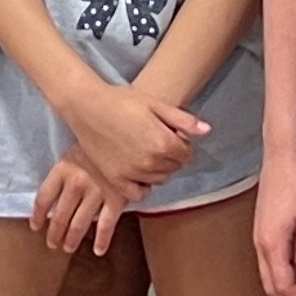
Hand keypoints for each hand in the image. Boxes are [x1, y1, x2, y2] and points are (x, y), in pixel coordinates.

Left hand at [33, 151, 137, 255]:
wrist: (126, 136)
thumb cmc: (96, 146)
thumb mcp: (73, 154)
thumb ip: (62, 175)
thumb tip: (51, 201)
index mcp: (63, 169)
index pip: (43, 198)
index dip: (38, 215)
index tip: (35, 226)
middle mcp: (76, 183)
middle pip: (60, 216)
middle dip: (54, 234)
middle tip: (52, 244)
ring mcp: (97, 192)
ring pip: (79, 224)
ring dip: (72, 239)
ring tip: (68, 248)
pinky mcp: (116, 199)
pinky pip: (106, 225)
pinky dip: (102, 240)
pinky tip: (98, 250)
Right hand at [59, 69, 205, 193]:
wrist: (88, 107)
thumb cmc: (122, 101)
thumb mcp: (156, 104)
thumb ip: (184, 120)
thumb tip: (207, 131)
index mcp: (164, 143)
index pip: (187, 155)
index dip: (182, 144)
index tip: (172, 135)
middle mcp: (151, 162)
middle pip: (174, 168)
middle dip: (172, 156)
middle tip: (157, 141)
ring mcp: (132, 173)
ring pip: (159, 180)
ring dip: (158, 169)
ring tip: (146, 151)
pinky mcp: (116, 180)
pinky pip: (138, 194)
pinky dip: (142, 186)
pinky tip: (138, 171)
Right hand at [254, 148, 295, 295]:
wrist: (283, 156)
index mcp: (271, 245)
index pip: (283, 288)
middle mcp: (260, 243)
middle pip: (272, 286)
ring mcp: (259, 235)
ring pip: (270, 273)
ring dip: (291, 283)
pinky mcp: (263, 227)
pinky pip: (271, 259)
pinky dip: (286, 269)